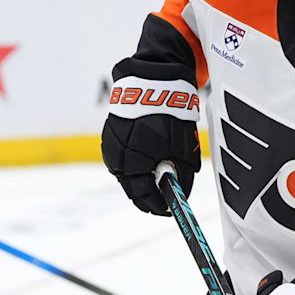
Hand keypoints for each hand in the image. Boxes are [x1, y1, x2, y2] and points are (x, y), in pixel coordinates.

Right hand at [100, 76, 201, 214]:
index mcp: (134, 165)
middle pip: (132, 189)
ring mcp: (111, 147)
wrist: (152, 84)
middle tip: (166, 199)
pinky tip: (149, 161)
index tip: (171, 209)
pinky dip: (135, 164)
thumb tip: (181, 195)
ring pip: (126, 175)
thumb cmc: (170, 117)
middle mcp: (117, 159)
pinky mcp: (110, 136)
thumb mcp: (184, 151)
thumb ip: (182, 176)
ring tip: (160, 179)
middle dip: (150, 196)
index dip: (159, 206)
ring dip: (142, 180)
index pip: (144, 198)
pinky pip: (122, 159)